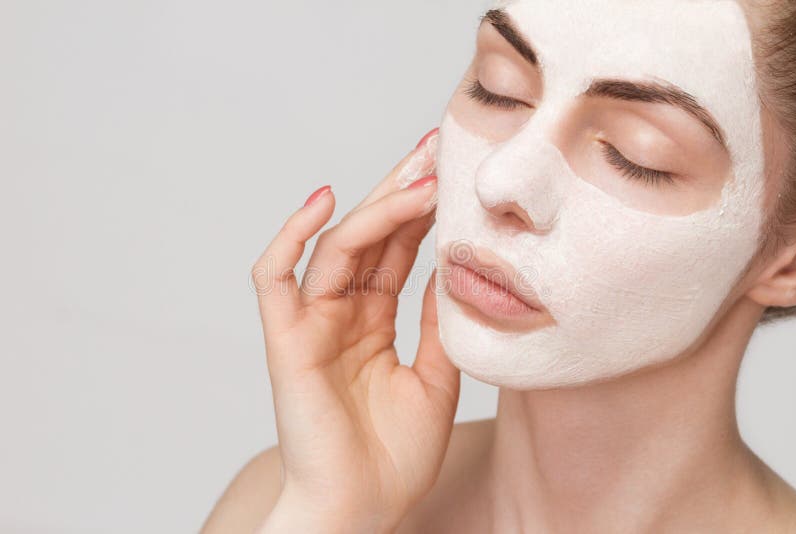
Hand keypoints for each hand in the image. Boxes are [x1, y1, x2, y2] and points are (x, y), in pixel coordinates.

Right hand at [251, 129, 459, 532]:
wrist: (364, 510)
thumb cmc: (395, 455)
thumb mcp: (437, 376)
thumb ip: (436, 320)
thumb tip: (453, 267)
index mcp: (373, 320)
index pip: (396, 248)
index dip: (422, 209)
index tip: (454, 171)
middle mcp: (341, 312)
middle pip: (369, 235)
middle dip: (403, 190)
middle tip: (437, 148)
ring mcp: (311, 322)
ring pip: (336, 246)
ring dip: (376, 206)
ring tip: (419, 174)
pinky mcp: (286, 339)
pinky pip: (275, 277)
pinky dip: (292, 236)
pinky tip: (326, 200)